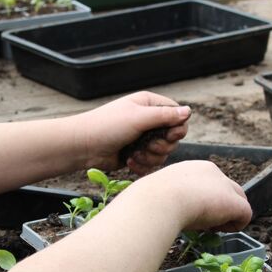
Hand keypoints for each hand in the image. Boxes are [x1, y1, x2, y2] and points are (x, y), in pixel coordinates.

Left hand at [77, 91, 191, 175]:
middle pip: (173, 137)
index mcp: (149, 105)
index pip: (177, 116)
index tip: (168, 135)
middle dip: (161, 146)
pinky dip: (142, 165)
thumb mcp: (138, 118)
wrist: (83, 147)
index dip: (177, 128)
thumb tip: (188, 112)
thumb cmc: (107, 126)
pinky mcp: (136, 154)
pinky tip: (129, 162)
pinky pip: (151, 163)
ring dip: (150, 158)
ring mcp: (142, 138)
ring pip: (163, 153)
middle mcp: (148, 121)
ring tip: (134, 155)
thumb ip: (164, 116)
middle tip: (147, 146)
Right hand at [136, 160, 251, 231]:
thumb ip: (172, 198)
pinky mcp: (235, 203)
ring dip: (227, 218)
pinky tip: (217, 230)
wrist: (158, 201)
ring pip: (239, 202)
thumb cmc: (152, 200)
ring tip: (208, 228)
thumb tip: (164, 209)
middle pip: (229, 191)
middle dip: (221, 209)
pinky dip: (235, 226)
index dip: (206, 202)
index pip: (210, 184)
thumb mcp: (161, 195)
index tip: (193, 214)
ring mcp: (226, 186)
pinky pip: (245, 215)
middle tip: (204, 224)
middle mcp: (213, 172)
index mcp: (194, 168)